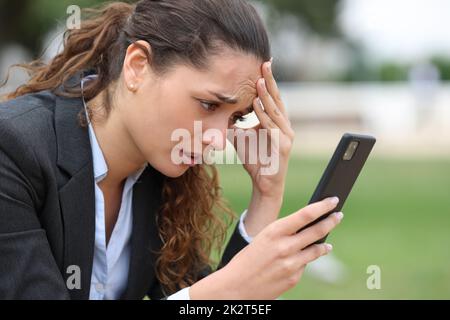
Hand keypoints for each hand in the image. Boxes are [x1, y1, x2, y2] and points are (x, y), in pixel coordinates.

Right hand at [190, 197, 342, 299]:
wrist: (235, 287)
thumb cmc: (247, 260)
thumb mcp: (263, 239)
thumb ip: (284, 234)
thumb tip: (306, 229)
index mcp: (274, 231)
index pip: (306, 214)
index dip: (323, 206)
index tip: (333, 201)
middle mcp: (285, 246)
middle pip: (317, 230)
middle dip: (332, 221)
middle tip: (339, 215)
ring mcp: (291, 264)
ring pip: (317, 250)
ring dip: (324, 244)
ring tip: (328, 243)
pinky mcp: (294, 278)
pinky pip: (305, 266)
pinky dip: (305, 261)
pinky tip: (302, 260)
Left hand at [228, 58, 294, 199]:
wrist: (263, 184)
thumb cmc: (254, 159)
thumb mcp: (240, 137)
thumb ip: (234, 123)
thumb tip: (219, 110)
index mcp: (276, 121)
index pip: (272, 97)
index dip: (268, 81)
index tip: (262, 64)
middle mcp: (284, 126)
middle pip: (276, 99)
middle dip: (270, 81)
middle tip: (264, 64)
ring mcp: (286, 136)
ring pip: (275, 112)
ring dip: (267, 96)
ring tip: (259, 81)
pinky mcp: (283, 146)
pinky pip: (272, 128)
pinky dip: (264, 115)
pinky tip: (258, 104)